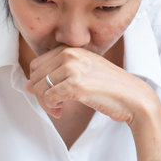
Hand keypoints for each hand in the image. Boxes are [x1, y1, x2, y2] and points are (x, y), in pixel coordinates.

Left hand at [23, 45, 153, 123]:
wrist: (133, 98)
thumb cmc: (109, 87)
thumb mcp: (81, 73)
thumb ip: (55, 75)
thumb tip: (27, 84)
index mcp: (71, 49)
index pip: (37, 64)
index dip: (38, 82)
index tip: (50, 94)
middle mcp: (70, 54)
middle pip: (35, 76)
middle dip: (39, 94)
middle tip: (53, 105)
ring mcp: (72, 68)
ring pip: (39, 88)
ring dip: (45, 103)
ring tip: (58, 109)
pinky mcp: (75, 84)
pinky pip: (48, 97)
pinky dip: (51, 108)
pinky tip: (61, 111)